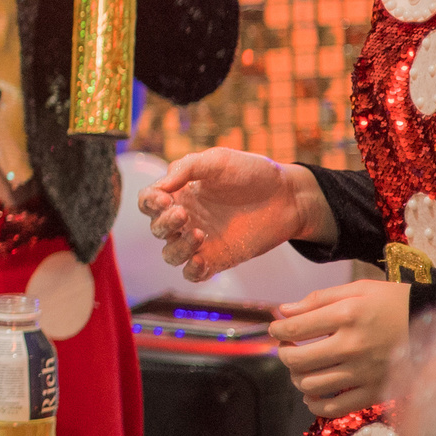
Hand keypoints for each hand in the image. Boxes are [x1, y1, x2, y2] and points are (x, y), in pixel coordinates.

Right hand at [142, 150, 327, 280]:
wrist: (288, 196)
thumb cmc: (252, 173)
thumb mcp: (218, 160)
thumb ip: (186, 168)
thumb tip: (160, 187)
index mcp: (180, 193)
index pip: (148, 202)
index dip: (149, 202)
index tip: (164, 199)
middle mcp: (186, 218)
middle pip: (156, 228)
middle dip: (165, 222)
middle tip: (184, 214)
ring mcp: (201, 241)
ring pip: (170, 254)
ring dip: (177, 247)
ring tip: (199, 234)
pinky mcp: (218, 259)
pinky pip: (193, 274)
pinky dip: (191, 270)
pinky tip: (201, 260)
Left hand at [271, 280, 411, 417]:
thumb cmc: (393, 302)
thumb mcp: (358, 290)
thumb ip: (318, 299)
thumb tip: (283, 311)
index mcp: (346, 316)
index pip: (293, 328)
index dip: (277, 329)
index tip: (278, 329)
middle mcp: (352, 346)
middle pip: (296, 360)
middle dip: (284, 353)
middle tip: (288, 348)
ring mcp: (364, 372)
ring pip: (311, 385)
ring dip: (297, 378)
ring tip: (301, 369)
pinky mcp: (376, 392)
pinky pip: (335, 408)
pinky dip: (316, 405)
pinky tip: (312, 395)